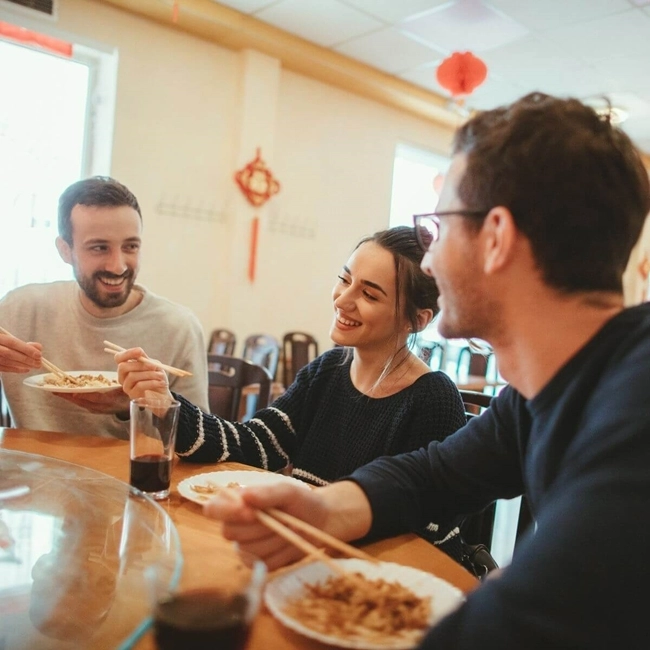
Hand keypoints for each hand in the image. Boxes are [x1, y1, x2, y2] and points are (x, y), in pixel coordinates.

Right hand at [0, 331, 41, 372]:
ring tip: (34, 366)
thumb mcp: (6, 336)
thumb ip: (20, 342)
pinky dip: (14, 369)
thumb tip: (38, 347)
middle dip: (26, 359)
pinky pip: (2, 368)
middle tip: (39, 362)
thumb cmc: (0, 339)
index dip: (26, 348)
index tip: (39, 354)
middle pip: (10, 354)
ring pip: (6, 361)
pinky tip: (25, 369)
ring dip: (22, 365)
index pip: (12, 342)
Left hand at [53, 387, 129, 414]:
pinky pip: (81, 403)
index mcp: (109, 401)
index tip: (73, 393)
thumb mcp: (124, 389)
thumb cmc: (126, 395)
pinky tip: (67, 394)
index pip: (94, 398)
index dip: (83, 395)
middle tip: (54, 390)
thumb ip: (118, 386)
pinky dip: (73, 398)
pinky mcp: (93, 409)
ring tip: (57, 391)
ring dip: (68, 397)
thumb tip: (114, 380)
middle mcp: (100, 407)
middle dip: (68, 396)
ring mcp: (96, 409)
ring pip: (79, 403)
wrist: (128, 407)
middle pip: (82, 402)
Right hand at [113, 347, 173, 402]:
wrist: (163, 394)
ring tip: (161, 376)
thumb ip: (145, 359)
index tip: (140, 351)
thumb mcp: (154, 365)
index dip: (127, 353)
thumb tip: (139, 352)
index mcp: (127, 367)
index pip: (119, 357)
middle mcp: (123, 377)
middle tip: (154, 366)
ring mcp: (126, 386)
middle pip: (122, 367)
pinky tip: (161, 383)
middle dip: (140, 365)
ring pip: (132, 376)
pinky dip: (152, 383)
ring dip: (149, 374)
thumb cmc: (157, 378)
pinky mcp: (132, 395)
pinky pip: (139, 386)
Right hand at [203, 481, 372, 569]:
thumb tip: (245, 496)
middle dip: (260, 526)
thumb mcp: (287, 491)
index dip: (227, 512)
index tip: (249, 511)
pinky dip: (281, 554)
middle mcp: (235, 526)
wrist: (319, 521)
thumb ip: (266, 493)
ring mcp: (244, 548)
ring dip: (274, 539)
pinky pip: (263, 564)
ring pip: (248, 550)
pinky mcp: (258, 564)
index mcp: (235, 503)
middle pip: (230, 532)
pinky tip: (290, 542)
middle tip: (282, 516)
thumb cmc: (299, 501)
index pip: (213, 509)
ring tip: (290, 527)